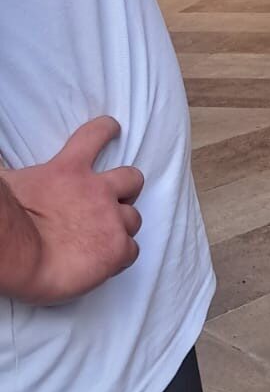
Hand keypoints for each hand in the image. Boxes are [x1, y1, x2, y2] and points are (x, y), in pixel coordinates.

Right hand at [0, 117, 142, 303]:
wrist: (18, 251)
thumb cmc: (7, 218)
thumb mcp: (11, 182)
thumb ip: (22, 176)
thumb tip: (6, 172)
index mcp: (68, 169)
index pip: (95, 136)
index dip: (106, 130)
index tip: (113, 128)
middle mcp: (97, 190)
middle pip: (132, 179)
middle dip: (128, 190)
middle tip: (115, 202)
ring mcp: (111, 218)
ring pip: (134, 218)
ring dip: (123, 227)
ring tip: (106, 239)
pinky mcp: (116, 248)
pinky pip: (131, 251)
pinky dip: (120, 257)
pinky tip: (107, 263)